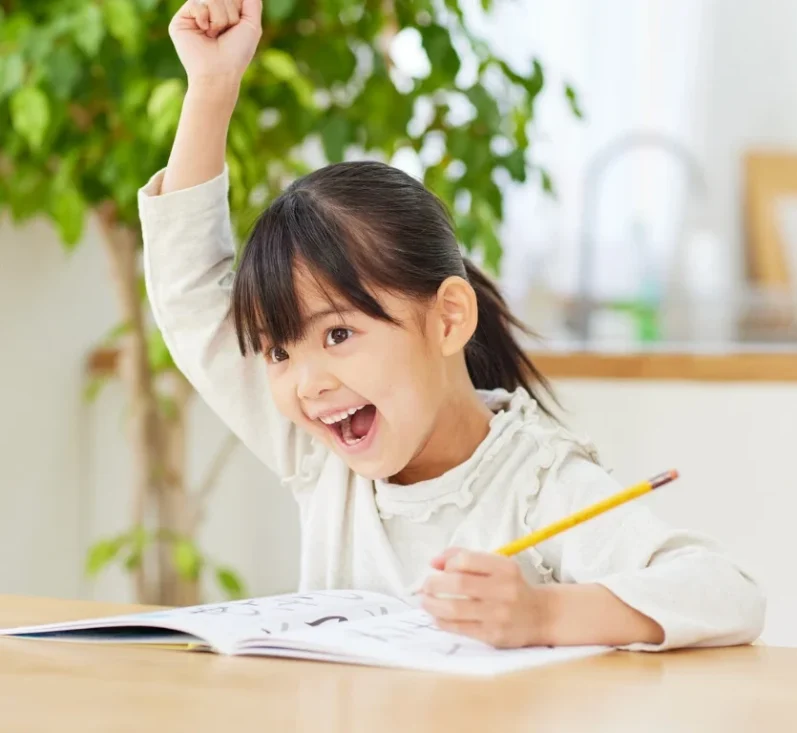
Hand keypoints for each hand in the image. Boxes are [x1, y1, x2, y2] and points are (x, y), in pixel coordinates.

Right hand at [169, 0, 261, 84]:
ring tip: (214, 35)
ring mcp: (194, 15)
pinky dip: (205, 18)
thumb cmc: (237, 52)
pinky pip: (196, 2)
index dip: (237, 9)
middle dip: (229, 14)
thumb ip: (252, 2)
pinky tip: (204, 32)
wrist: (220, 71)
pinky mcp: (181, 19)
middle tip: (225, 33)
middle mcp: (209, 12)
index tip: (236, 26)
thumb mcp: (252, 25)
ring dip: (219, 19)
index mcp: (224, 13)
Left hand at [420, 548, 551, 648]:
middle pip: (459, 584)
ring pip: (455, 609)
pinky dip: (442, 621)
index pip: (467, 560)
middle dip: (434, 584)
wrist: (542, 615)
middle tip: (426, 587)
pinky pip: (460, 628)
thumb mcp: (496, 565)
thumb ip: (464, 557)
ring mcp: (498, 614)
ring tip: (425, 602)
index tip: (442, 570)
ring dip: (432, 605)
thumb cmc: (512, 586)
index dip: (448, 563)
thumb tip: (433, 562)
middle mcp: (504, 590)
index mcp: (504, 568)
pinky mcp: (493, 635)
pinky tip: (437, 617)